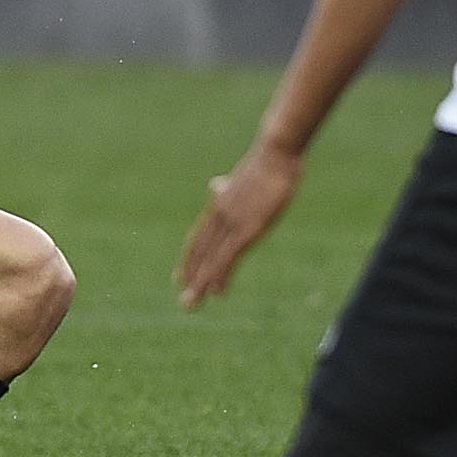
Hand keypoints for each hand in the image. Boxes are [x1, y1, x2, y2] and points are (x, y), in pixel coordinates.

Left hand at [178, 139, 303, 307]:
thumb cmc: (268, 161)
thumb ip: (228, 188)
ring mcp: (233, 222)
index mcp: (220, 203)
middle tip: (185, 300)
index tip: (180, 276)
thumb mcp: (242, 175)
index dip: (190, 258)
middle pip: (201, 252)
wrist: (276, 152)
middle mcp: (220, 215)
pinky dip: (221, 276)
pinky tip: (217, 292)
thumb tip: (214, 185)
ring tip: (192, 304)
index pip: (200, 237)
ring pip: (211, 259)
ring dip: (201, 284)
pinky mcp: (248, 228)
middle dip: (191, 277)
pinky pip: (229, 258)